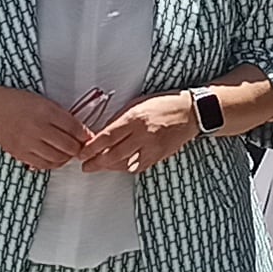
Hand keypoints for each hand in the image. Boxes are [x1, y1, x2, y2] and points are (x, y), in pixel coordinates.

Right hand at [0, 84, 93, 172]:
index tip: (89, 137)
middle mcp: (37, 127)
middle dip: (78, 148)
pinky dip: (54, 163)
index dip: (85, 135)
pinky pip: (44, 165)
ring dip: (67, 157)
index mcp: (45, 111)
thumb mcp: (43, 102)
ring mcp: (28, 142)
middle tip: (80, 147)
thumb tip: (82, 132)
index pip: (74, 128)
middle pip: (68, 145)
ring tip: (68, 152)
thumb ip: (62, 116)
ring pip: (58, 158)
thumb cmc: (20, 103)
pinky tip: (56, 157)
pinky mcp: (20, 153)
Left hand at [74, 94, 207, 175]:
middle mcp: (143, 134)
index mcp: (135, 118)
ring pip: (125, 164)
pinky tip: (118, 167)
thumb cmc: (164, 104)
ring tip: (99, 166)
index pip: (108, 136)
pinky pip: (138, 167)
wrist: (190, 113)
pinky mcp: (158, 156)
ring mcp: (152, 147)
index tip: (82, 152)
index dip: (92, 147)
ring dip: (109, 167)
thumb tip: (103, 132)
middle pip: (114, 154)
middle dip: (96, 163)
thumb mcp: (138, 104)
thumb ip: (120, 118)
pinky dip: (125, 168)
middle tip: (85, 166)